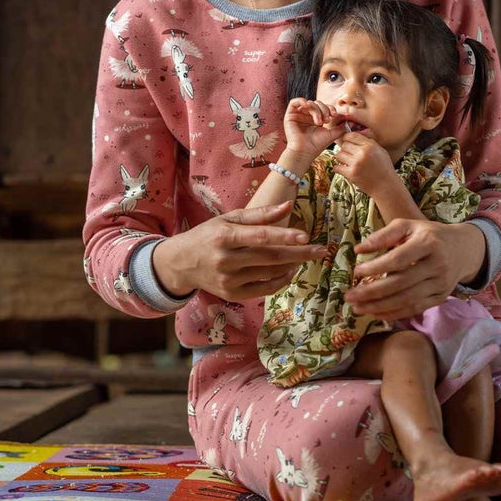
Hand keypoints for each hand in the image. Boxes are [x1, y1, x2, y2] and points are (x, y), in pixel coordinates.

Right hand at [153, 202, 325, 300]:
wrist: (180, 264)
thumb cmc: (208, 236)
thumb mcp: (228, 219)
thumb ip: (259, 214)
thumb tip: (288, 206)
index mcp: (224, 236)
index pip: (259, 236)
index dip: (283, 236)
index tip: (305, 236)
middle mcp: (225, 260)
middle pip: (269, 257)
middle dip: (298, 254)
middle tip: (320, 250)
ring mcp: (228, 280)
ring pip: (269, 273)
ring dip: (291, 265)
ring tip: (306, 256)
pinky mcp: (232, 294)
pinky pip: (264, 289)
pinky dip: (280, 280)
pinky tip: (290, 271)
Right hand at [283, 98, 345, 159]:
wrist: (305, 152)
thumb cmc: (317, 146)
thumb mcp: (332, 134)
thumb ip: (341, 127)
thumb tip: (351, 121)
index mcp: (316, 119)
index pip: (324, 107)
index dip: (331, 108)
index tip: (335, 115)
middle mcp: (307, 116)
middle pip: (317, 104)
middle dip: (324, 110)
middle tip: (327, 120)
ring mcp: (298, 115)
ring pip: (309, 103)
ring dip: (316, 110)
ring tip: (319, 122)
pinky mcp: (290, 115)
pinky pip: (294, 102)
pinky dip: (302, 101)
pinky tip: (307, 106)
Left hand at [332, 132, 395, 197]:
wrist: (386, 186)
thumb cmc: (384, 169)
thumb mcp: (380, 151)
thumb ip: (369, 142)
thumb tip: (355, 137)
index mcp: (370, 146)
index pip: (351, 135)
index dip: (348, 139)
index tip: (348, 143)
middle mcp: (362, 153)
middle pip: (344, 145)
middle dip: (345, 150)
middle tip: (350, 156)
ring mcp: (356, 163)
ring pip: (339, 155)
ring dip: (342, 159)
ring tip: (348, 163)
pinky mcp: (351, 174)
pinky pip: (337, 167)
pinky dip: (339, 168)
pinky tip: (345, 169)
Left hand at [344, 220, 485, 319]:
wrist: (464, 249)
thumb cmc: (429, 235)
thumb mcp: (408, 226)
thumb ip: (383, 235)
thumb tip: (358, 249)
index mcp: (428, 243)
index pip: (398, 259)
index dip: (376, 267)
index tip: (356, 271)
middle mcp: (437, 265)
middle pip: (400, 283)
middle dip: (372, 292)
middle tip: (349, 296)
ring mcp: (441, 284)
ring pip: (407, 300)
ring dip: (379, 307)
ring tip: (358, 308)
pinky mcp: (440, 297)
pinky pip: (415, 309)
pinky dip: (394, 313)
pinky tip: (376, 313)